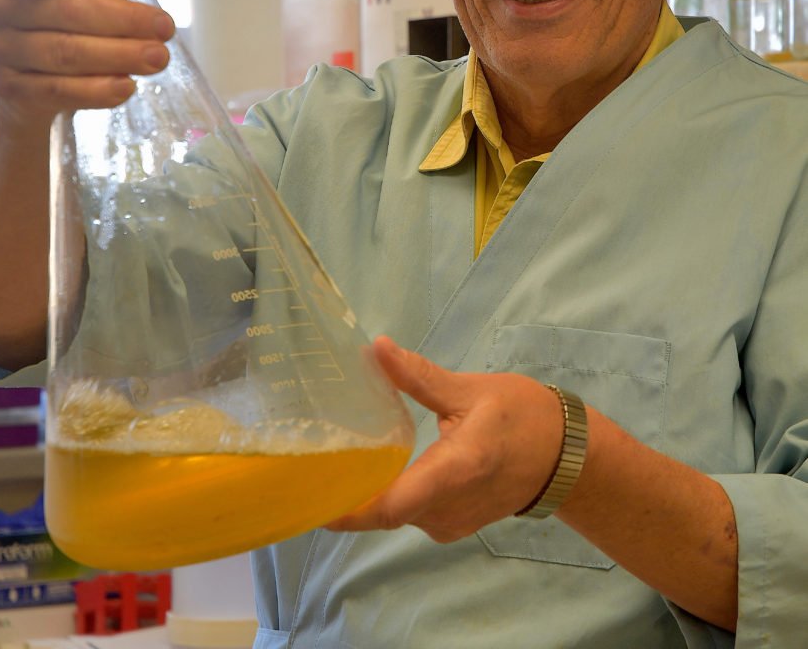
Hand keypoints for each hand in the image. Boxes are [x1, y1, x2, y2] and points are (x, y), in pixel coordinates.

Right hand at [0, 0, 177, 126]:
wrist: (32, 68)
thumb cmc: (66, 2)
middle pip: (64, 9)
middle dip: (123, 19)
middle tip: (165, 27)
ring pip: (65, 52)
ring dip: (119, 55)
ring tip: (158, 57)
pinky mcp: (11, 88)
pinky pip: (58, 90)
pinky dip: (96, 90)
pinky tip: (127, 86)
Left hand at [326, 337, 563, 541]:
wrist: (566, 457)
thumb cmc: (524, 418)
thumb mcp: (471, 390)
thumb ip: (419, 376)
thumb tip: (376, 348)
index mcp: (454, 471)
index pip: (390, 505)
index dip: (347, 508)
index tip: (310, 497)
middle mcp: (448, 509)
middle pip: (384, 511)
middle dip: (346, 492)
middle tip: (307, 462)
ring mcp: (450, 524)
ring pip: (394, 514)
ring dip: (366, 493)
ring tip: (331, 459)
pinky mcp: (451, 525)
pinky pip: (409, 514)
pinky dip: (388, 496)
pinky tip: (370, 468)